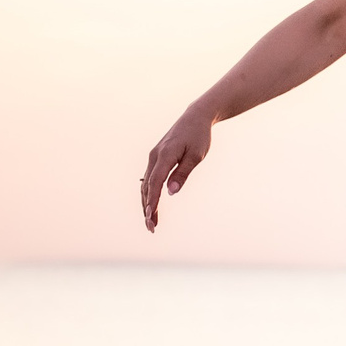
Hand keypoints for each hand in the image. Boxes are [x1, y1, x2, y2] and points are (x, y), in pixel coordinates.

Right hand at [139, 109, 213, 231]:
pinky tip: (151, 206)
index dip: (152, 201)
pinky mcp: (156, 159)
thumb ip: (183, 173)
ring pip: (146, 185)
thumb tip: (171, 192)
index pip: (155, 183)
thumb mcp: (196, 156)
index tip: (151, 216)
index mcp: (164, 156)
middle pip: (147, 187)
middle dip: (147, 208)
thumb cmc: (199, 137)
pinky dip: (149, 194)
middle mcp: (154, 157)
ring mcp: (153, 158)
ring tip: (152, 222)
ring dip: (147, 204)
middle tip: (152, 228)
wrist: (195, 118)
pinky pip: (149, 180)